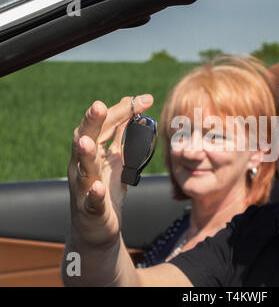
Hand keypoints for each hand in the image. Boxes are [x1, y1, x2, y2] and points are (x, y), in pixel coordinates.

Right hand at [67, 95, 153, 247]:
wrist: (97, 228)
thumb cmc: (105, 189)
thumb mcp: (117, 158)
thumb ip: (122, 134)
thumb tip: (131, 105)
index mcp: (92, 151)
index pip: (104, 125)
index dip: (122, 111)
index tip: (145, 99)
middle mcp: (83, 166)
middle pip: (85, 139)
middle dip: (92, 123)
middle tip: (98, 106)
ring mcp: (84, 188)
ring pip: (82, 168)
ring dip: (84, 154)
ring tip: (87, 141)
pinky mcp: (90, 209)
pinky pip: (90, 201)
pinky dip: (93, 194)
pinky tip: (97, 187)